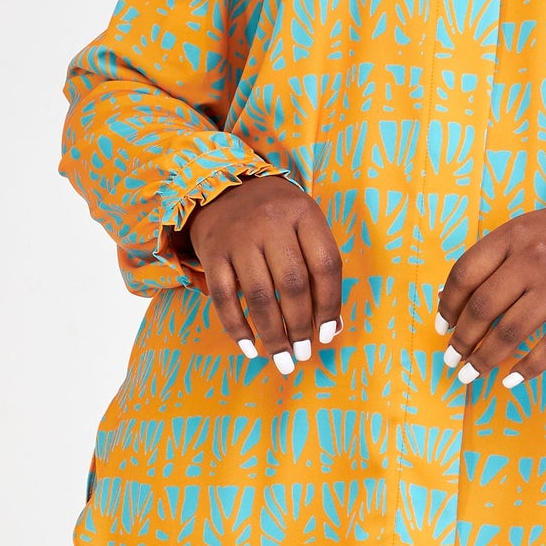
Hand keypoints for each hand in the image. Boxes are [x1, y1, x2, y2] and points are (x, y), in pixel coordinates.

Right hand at [183, 175, 342, 372]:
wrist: (222, 185)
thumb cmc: (276, 215)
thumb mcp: (305, 225)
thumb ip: (320, 269)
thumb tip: (333, 327)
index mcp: (303, 213)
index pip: (326, 264)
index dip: (331, 303)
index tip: (329, 333)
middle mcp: (271, 223)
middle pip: (292, 284)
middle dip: (301, 326)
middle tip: (304, 353)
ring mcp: (239, 238)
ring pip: (259, 296)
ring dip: (273, 335)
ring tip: (283, 359)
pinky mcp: (212, 253)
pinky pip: (223, 298)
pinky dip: (237, 328)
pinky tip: (251, 348)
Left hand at [434, 200, 545, 389]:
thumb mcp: (529, 229)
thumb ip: (493, 258)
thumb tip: (447, 299)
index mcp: (514, 234)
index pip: (465, 274)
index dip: (447, 306)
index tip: (441, 328)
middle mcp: (534, 258)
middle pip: (483, 308)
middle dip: (461, 340)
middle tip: (451, 359)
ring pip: (510, 332)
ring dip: (484, 360)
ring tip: (469, 375)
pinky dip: (526, 370)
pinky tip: (510, 381)